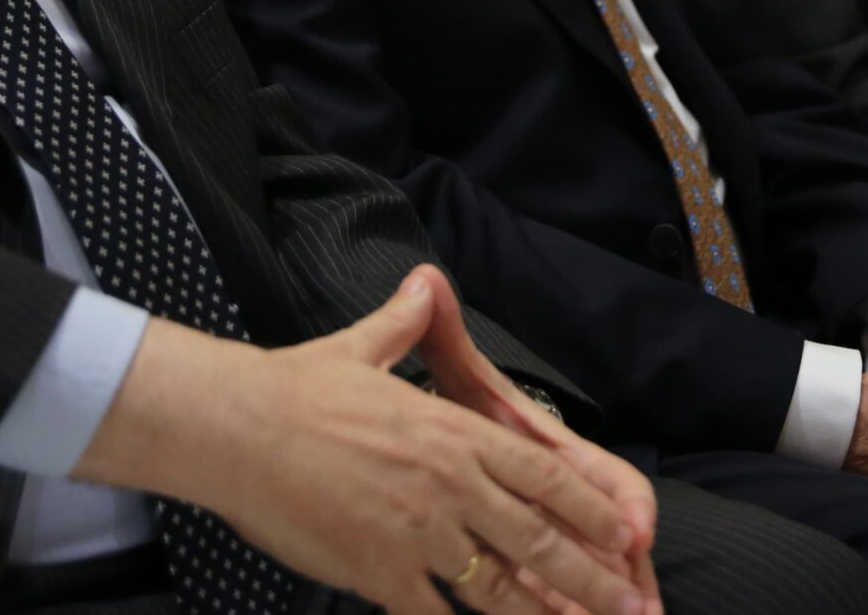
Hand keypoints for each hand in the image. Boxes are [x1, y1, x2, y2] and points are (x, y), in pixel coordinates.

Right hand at [77, 268, 651, 614]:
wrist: (237, 428)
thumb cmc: (296, 388)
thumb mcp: (362, 347)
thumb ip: (406, 325)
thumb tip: (423, 284)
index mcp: (455, 432)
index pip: (543, 475)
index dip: (590, 509)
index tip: (625, 535)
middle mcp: (449, 484)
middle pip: (538, 537)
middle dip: (590, 576)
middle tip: (630, 603)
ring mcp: (417, 533)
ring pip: (498, 586)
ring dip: (543, 614)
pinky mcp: (378, 572)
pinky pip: (434, 613)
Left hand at [416, 269, 660, 612]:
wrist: (412, 448)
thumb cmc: (443, 414)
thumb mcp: (446, 378)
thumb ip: (440, 335)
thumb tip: (425, 279)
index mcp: (545, 452)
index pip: (601, 475)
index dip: (622, 502)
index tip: (634, 532)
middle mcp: (553, 497)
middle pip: (604, 539)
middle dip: (625, 575)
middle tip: (642, 612)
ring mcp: (541, 538)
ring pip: (582, 576)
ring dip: (597, 606)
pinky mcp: (523, 574)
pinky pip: (546, 603)